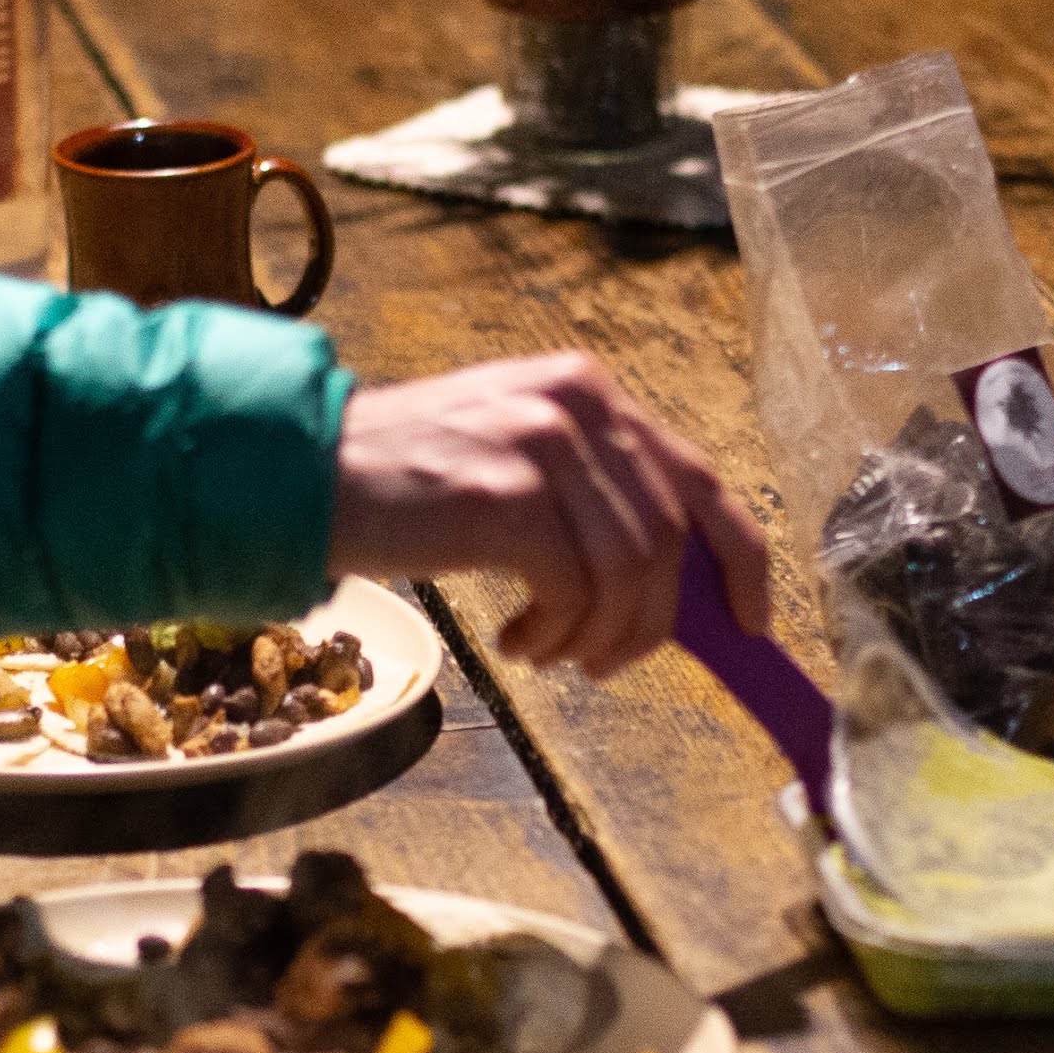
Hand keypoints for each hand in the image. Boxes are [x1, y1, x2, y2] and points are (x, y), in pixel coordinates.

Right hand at [325, 355, 768, 673]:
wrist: (303, 471)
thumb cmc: (404, 479)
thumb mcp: (513, 456)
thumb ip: (592, 495)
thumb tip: (670, 586)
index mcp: (587, 389)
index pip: (698, 477)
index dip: (741, 559)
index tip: (750, 623)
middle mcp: (576, 404)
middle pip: (670, 539)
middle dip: (653, 622)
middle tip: (604, 662)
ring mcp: (543, 447)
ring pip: (633, 573)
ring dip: (600, 637)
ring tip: (552, 654)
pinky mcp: (508, 499)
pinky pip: (577, 593)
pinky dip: (557, 637)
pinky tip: (517, 642)